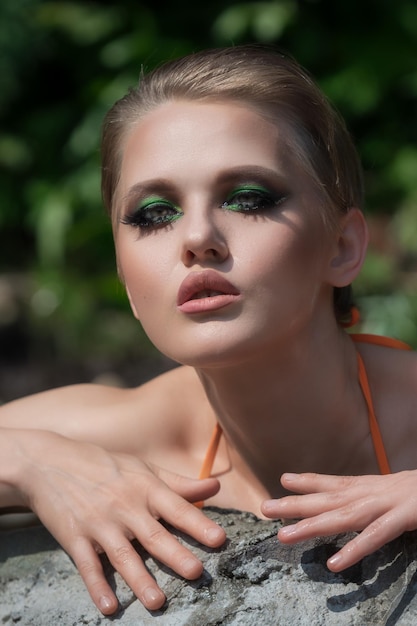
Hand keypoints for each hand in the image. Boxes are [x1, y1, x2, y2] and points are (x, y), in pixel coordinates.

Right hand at [12, 430, 225, 614]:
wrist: (49, 463)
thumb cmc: (105, 465)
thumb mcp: (143, 469)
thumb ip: (179, 483)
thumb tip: (215, 487)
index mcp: (145, 487)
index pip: (176, 507)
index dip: (198, 523)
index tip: (219, 539)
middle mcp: (124, 506)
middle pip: (153, 534)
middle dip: (174, 554)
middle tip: (195, 572)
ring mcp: (98, 523)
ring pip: (122, 555)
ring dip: (139, 579)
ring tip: (157, 602)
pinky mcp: (74, 537)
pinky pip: (87, 566)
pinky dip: (97, 587)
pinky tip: (109, 607)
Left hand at [261, 471, 416, 571]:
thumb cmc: (416, 492)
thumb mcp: (387, 489)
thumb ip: (363, 492)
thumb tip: (342, 494)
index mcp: (367, 486)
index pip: (332, 481)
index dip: (306, 481)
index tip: (282, 481)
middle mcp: (370, 492)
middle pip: (326, 499)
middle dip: (294, 504)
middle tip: (264, 507)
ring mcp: (384, 505)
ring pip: (342, 517)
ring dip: (312, 526)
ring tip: (285, 536)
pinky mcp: (401, 519)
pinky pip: (374, 537)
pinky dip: (354, 550)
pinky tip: (335, 563)